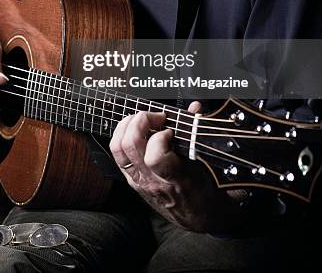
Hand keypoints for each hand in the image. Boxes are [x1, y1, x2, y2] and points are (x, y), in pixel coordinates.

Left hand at [109, 102, 243, 232]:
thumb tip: (195, 107)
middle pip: (131, 146)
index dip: (160, 137)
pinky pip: (117, 155)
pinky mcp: (132, 181)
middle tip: (155, 117)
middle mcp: (153, 181)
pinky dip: (121, 136)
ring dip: (127, 126)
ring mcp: (140, 181)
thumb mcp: (209, 165)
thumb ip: (198, 133)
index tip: (170, 129)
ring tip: (141, 119)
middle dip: (140, 121)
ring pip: (119, 149)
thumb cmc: (205, 190)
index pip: (155, 157)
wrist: (197, 217)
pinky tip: (134, 130)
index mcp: (175, 179)